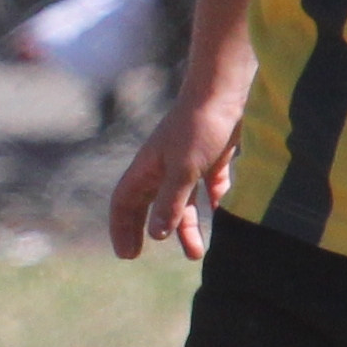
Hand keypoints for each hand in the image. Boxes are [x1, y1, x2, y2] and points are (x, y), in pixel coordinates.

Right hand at [109, 88, 245, 261]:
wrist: (225, 92)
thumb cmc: (199, 128)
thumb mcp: (184, 169)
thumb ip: (170, 202)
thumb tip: (156, 235)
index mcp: (147, 168)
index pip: (125, 203)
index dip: (121, 228)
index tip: (126, 254)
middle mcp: (162, 167)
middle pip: (147, 205)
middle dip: (144, 230)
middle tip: (137, 254)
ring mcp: (187, 163)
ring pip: (181, 202)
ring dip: (186, 227)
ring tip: (196, 254)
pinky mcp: (211, 158)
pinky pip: (207, 188)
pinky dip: (210, 203)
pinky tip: (220, 213)